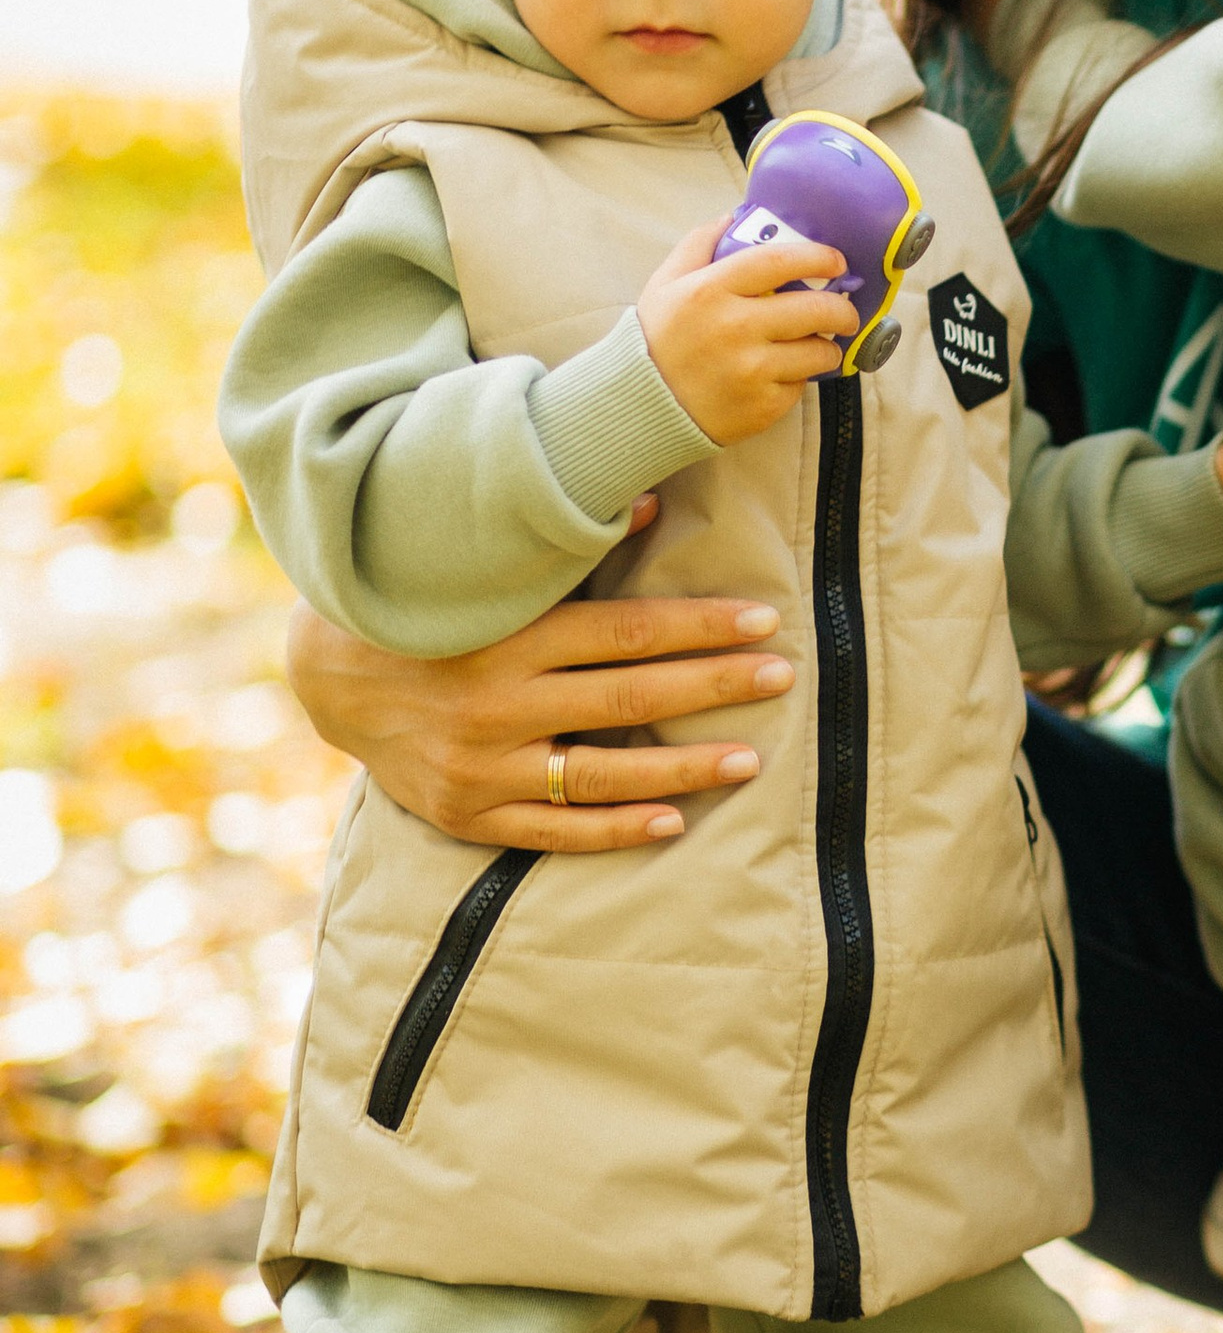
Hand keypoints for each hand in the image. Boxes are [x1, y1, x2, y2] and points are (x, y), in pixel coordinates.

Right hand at [284, 588, 794, 853]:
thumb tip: (652, 501)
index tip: (762, 620)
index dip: (699, 626)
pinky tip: (675, 822)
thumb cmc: (430, 611)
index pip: (624, 632)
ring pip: (599, 774)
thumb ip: (567, 548)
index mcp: (506, 635)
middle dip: (711, 686)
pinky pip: (555, 831)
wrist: (330, 681)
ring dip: (682, 767)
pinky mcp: (469, 814)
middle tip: (782, 676)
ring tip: (751, 758)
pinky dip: (616, 829)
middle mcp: (495, 703)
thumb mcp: (487, 572)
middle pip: (626, 697)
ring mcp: (482, 766)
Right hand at [639, 220, 857, 442]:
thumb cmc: (657, 340)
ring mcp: (752, 370)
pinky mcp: (763, 406)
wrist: (643, 407)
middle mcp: (735, 328)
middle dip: (841, 308)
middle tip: (844, 310)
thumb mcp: (665, 283)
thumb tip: (735, 216)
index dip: (817, 258)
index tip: (835, 261)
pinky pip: (801, 386)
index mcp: (711, 291)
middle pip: (815, 309)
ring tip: (815, 344)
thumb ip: (699, 244)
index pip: (779, 261)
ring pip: (819, 351)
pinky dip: (797, 379)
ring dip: (826, 346)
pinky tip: (780, 374)